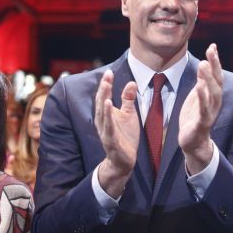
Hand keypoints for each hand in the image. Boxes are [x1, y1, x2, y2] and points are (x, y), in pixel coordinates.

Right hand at [95, 70, 139, 197]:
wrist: (123, 160)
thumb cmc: (125, 136)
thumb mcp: (129, 115)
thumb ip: (128, 99)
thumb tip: (131, 82)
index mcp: (106, 114)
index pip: (104, 96)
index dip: (106, 84)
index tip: (109, 72)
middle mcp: (102, 121)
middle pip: (101, 102)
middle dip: (104, 89)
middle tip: (107, 76)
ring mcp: (105, 131)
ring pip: (103, 113)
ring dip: (103, 100)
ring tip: (106, 87)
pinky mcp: (111, 140)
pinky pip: (109, 127)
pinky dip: (108, 117)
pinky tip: (109, 106)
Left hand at [178, 44, 222, 173]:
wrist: (193, 142)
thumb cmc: (194, 117)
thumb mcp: (198, 96)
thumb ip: (202, 81)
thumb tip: (205, 63)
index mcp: (213, 95)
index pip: (216, 75)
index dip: (215, 61)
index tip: (213, 46)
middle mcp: (215, 102)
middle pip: (217, 82)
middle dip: (214, 66)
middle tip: (210, 51)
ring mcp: (209, 112)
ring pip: (212, 94)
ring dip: (208, 79)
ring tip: (204, 64)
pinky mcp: (202, 123)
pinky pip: (203, 110)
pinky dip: (202, 98)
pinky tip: (199, 87)